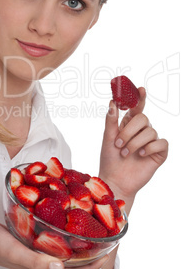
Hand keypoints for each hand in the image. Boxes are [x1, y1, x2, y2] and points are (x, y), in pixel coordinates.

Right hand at [0, 220, 109, 268]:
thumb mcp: (15, 252)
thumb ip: (36, 261)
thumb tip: (61, 268)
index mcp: (42, 268)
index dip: (93, 265)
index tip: (108, 252)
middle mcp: (43, 260)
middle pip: (72, 261)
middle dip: (90, 251)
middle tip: (103, 235)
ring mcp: (37, 249)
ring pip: (64, 248)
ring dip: (78, 240)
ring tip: (89, 225)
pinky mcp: (31, 238)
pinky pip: (52, 236)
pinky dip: (62, 230)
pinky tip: (64, 216)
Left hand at [99, 87, 167, 206]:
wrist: (115, 180)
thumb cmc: (110, 159)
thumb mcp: (108, 137)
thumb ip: (111, 120)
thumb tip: (112, 102)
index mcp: (129, 125)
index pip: (136, 108)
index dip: (139, 98)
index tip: (140, 88)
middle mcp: (141, 131)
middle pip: (143, 118)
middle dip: (129, 131)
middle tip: (119, 144)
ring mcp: (151, 142)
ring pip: (150, 131)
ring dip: (135, 142)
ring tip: (126, 153)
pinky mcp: (159, 153)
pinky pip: (161, 143)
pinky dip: (150, 147)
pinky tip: (141, 154)